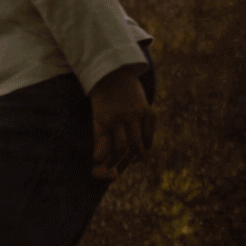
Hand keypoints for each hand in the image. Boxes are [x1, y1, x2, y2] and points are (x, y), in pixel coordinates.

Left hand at [89, 65, 154, 179]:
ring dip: (134, 158)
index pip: (104, 146)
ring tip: (131, 162)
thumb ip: (100, 137)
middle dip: (119, 163)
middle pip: (122, 148)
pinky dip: (146, 145)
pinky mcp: (149, 112)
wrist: (115, 74)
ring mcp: (136, 114)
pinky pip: (149, 135)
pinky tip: (142, 149)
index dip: (103, 161)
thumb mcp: (96, 115)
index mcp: (102, 118)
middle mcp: (120, 117)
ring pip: (137, 145)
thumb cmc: (103, 100)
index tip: (98, 170)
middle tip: (115, 171)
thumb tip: (98, 161)